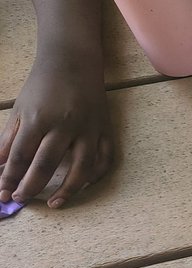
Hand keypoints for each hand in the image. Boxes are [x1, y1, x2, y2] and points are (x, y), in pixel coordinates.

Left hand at [0, 56, 112, 206]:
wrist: (73, 63)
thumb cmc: (42, 85)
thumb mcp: (20, 110)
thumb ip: (8, 140)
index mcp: (39, 119)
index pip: (20, 156)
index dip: (9, 177)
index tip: (3, 192)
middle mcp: (65, 126)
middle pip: (46, 164)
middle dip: (31, 186)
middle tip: (20, 198)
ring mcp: (89, 130)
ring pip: (80, 168)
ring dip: (67, 190)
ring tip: (53, 204)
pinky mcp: (105, 131)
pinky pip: (104, 160)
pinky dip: (95, 176)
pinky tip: (83, 186)